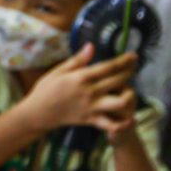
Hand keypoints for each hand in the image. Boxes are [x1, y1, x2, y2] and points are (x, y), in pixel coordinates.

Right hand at [19, 44, 137, 131]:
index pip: (109, 66)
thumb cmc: (45, 90)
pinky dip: (122, 123)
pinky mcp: (91, 119)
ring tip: (129, 90)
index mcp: (81, 77)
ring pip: (121, 102)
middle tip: (133, 67)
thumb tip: (91, 46)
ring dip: (129, 95)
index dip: (124, 60)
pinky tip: (128, 118)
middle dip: (130, 72)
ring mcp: (91, 107)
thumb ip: (77, 60)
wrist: (37, 114)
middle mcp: (89, 91)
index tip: (133, 56)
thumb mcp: (58, 71)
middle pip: (119, 80)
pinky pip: (111, 124)